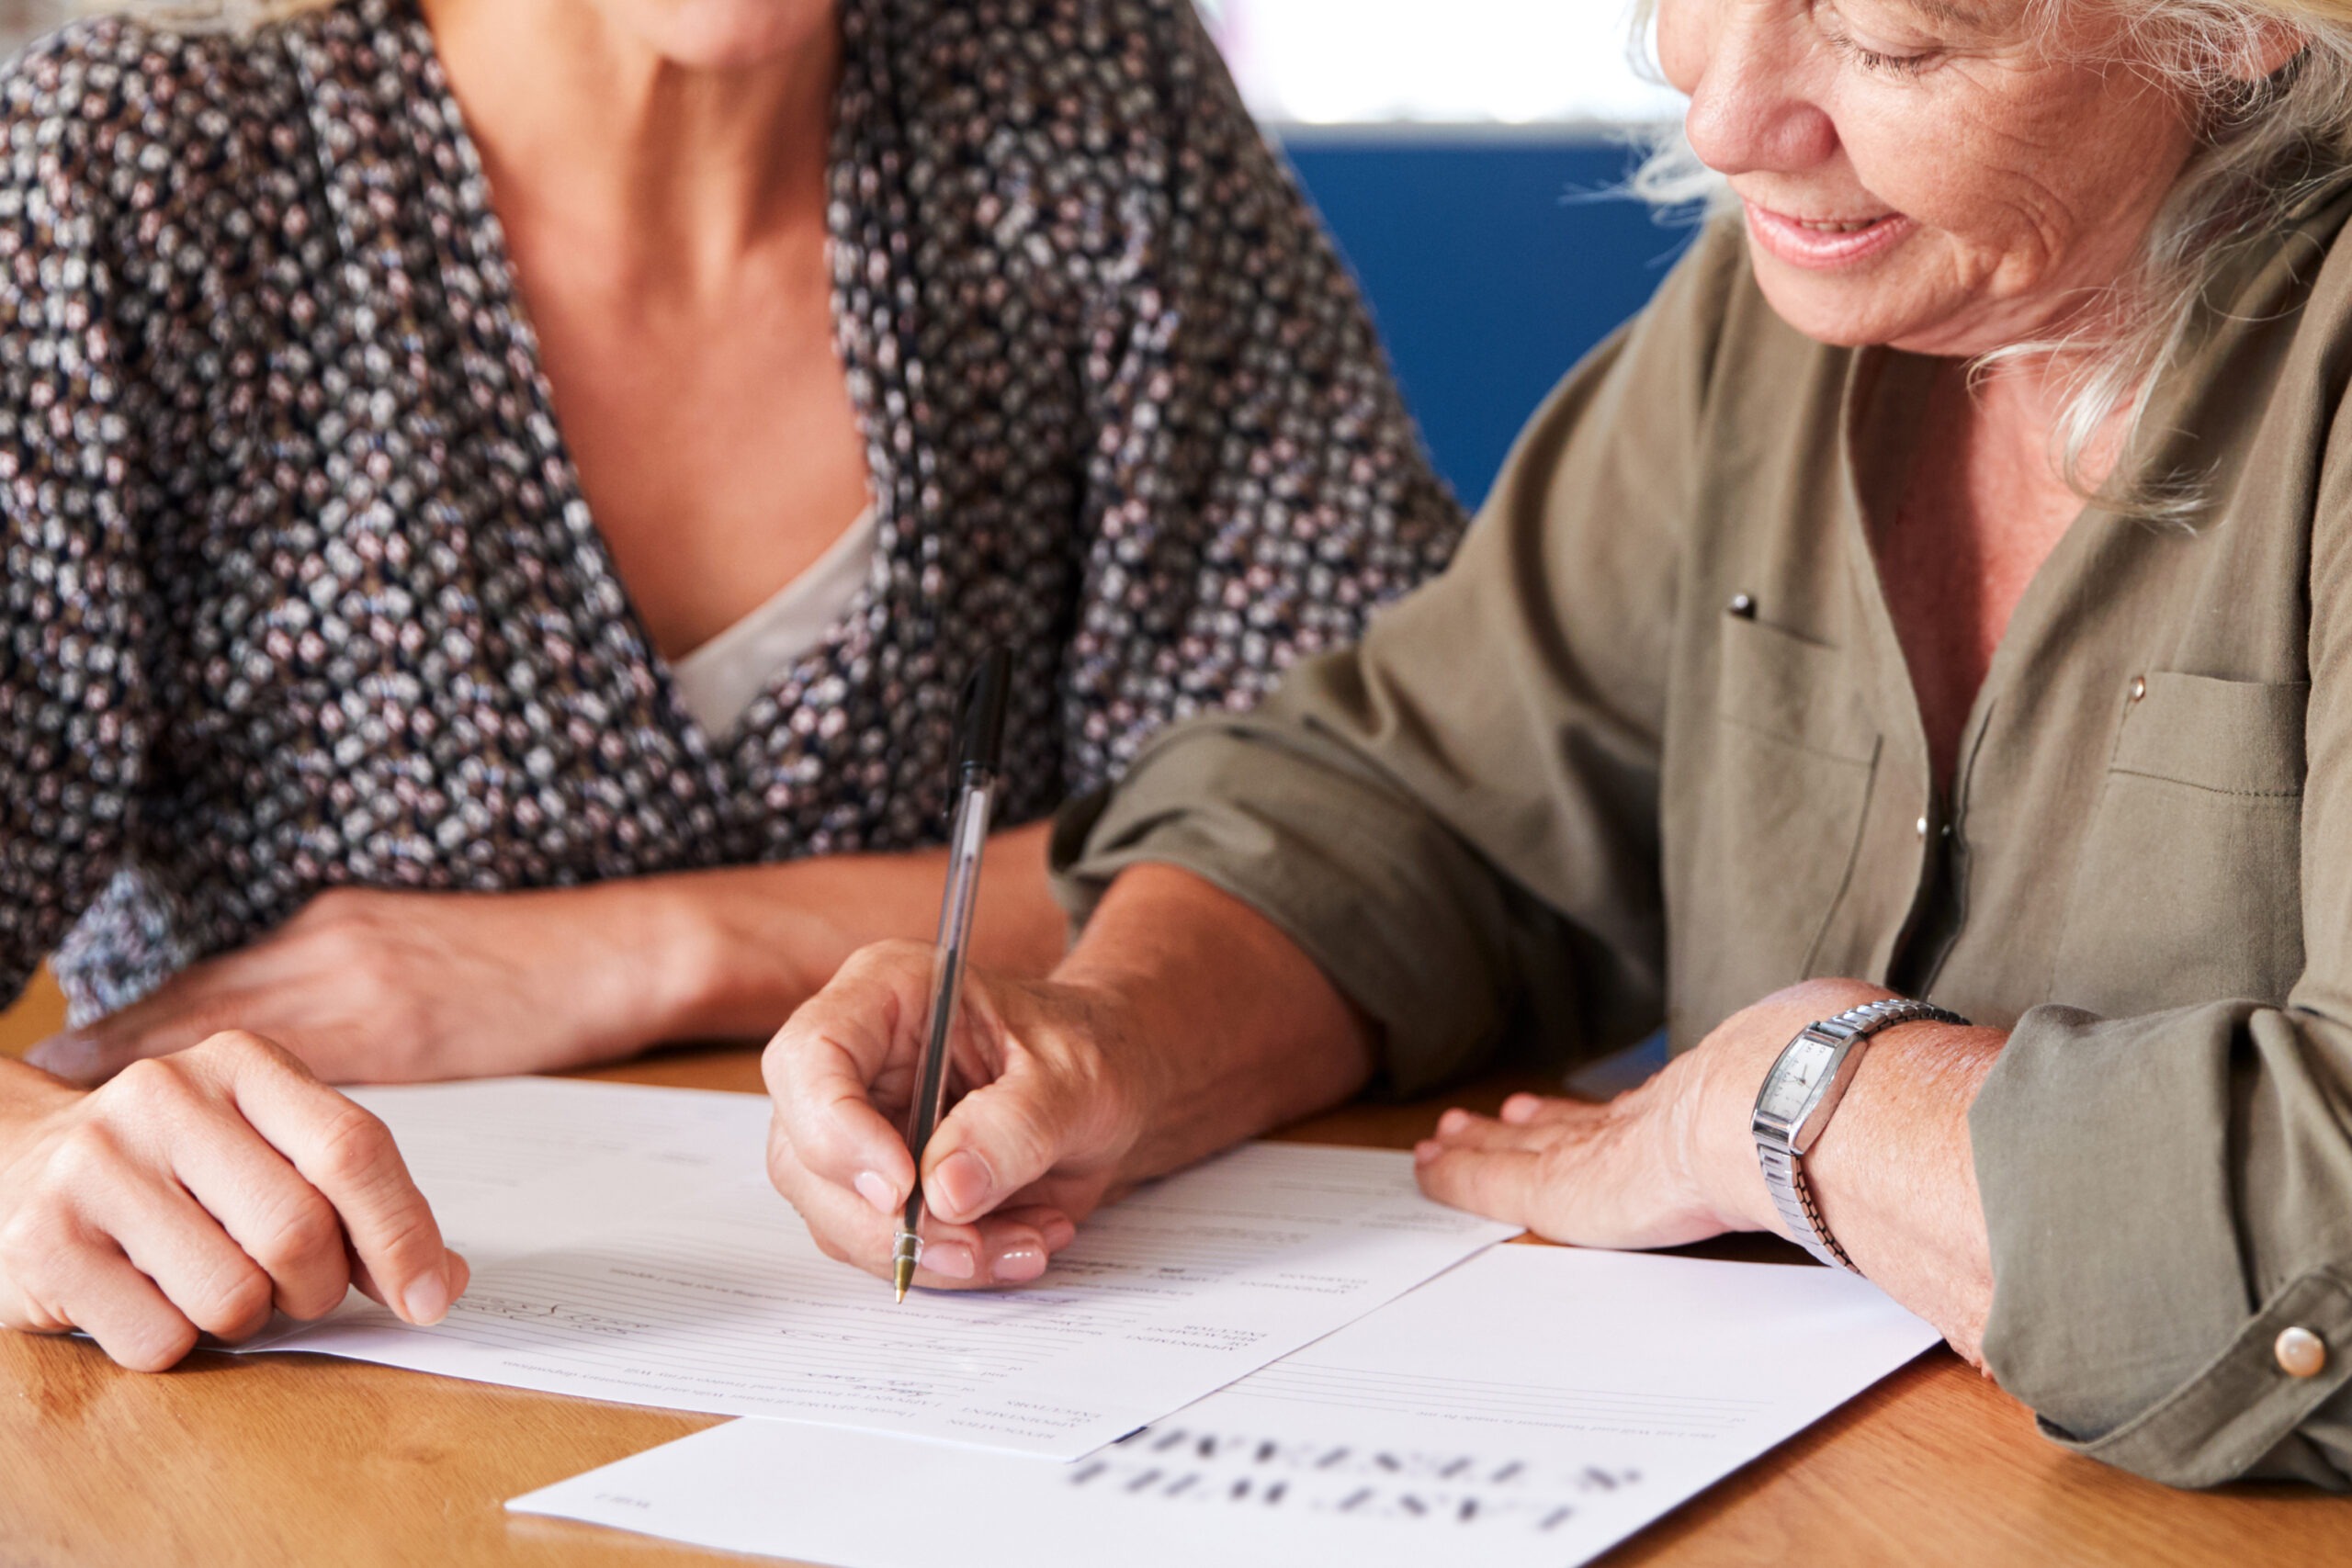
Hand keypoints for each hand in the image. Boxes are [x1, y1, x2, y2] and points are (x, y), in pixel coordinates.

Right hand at [0, 1031, 467, 1369]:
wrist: (17, 1163)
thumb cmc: (173, 1165)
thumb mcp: (268, 1147)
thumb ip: (359, 1200)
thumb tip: (439, 1282)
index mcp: (241, 1062)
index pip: (353, 1149)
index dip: (403, 1233)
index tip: (428, 1294)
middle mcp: (163, 1098)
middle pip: (299, 1232)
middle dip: (316, 1288)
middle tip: (293, 1290)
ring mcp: (94, 1167)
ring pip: (231, 1296)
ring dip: (241, 1319)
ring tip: (206, 1281)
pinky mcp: (43, 1243)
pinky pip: (159, 1339)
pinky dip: (173, 1342)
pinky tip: (144, 1296)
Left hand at [27, 886, 710, 1084]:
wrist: (622, 948)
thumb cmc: (534, 966)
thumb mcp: (424, 962)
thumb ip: (356, 995)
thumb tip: (293, 1064)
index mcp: (336, 930)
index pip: (218, 984)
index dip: (139, 1022)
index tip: (71, 1053)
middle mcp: (332, 944)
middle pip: (203, 1004)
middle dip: (124, 1046)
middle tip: (44, 1081)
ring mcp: (364, 978)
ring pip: (235, 1032)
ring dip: (158, 1073)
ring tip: (85, 1107)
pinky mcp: (404, 1023)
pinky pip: (301, 1076)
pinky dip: (239, 1106)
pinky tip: (200, 1134)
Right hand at [762, 940, 1144, 1291]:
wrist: (1113, 1085)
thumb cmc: (1091, 1050)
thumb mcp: (1077, 1078)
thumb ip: (1016, 1126)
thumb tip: (946, 1192)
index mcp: (888, 993)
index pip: (810, 1055)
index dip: (835, 1130)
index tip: (902, 1188)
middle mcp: (856, 1060)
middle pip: (804, 1155)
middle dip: (886, 1223)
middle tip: (973, 1247)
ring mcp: (856, 1128)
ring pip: (838, 1217)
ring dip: (930, 1253)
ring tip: (1025, 1240)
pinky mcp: (876, 1187)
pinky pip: (882, 1247)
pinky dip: (950, 1263)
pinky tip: (1019, 1241)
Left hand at [1413, 979, 1893, 1247]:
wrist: (1810, 1100)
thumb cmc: (1847, 1091)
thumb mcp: (1861, 1086)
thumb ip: (1877, 1112)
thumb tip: (1957, 1123)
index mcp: (1724, 1101)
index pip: (1655, 1114)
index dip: (1614, 1110)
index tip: (1578, 1101)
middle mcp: (1663, 1118)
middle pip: (1585, 1124)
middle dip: (1537, 1122)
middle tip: (1487, 1115)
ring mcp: (1619, 1148)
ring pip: (1535, 1149)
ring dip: (1487, 1146)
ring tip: (1445, 1137)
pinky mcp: (1584, 1188)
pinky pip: (1506, 1183)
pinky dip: (1466, 1177)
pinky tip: (1429, 1170)